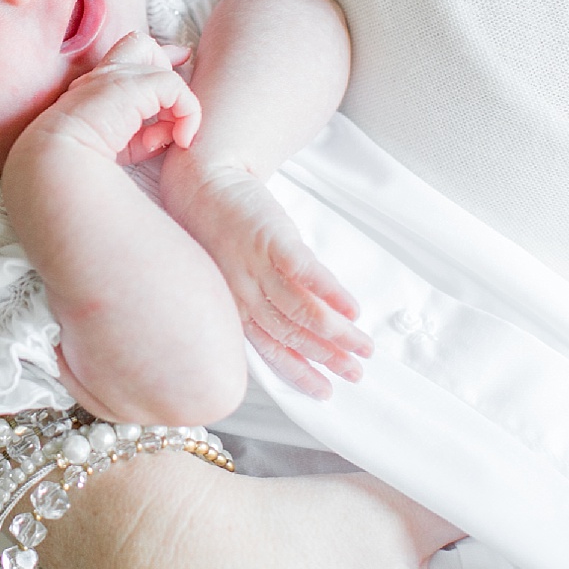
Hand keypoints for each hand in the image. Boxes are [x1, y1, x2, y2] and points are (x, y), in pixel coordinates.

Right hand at [24, 31, 200, 164]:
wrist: (56, 161)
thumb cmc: (78, 167)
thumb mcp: (114, 152)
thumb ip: (137, 142)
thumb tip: (160, 137)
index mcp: (91, 96)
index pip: (125, 69)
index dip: (151, 66)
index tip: (176, 60)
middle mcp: (100, 79)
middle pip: (137, 45)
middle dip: (163, 59)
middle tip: (180, 75)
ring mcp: (112, 75)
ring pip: (152, 53)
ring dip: (174, 91)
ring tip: (178, 131)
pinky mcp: (130, 82)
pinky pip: (174, 87)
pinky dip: (187, 112)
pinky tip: (182, 138)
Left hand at [167, 166, 371, 397]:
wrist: (203, 176)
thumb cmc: (215, 226)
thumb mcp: (224, 274)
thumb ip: (251, 302)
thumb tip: (287, 329)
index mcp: (231, 304)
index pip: (269, 348)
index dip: (299, 373)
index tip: (326, 392)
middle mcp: (243, 291)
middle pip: (291, 334)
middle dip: (327, 358)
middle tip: (357, 374)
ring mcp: (257, 265)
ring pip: (301, 310)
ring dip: (337, 333)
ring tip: (364, 346)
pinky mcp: (271, 237)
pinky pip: (303, 271)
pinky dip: (329, 292)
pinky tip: (351, 308)